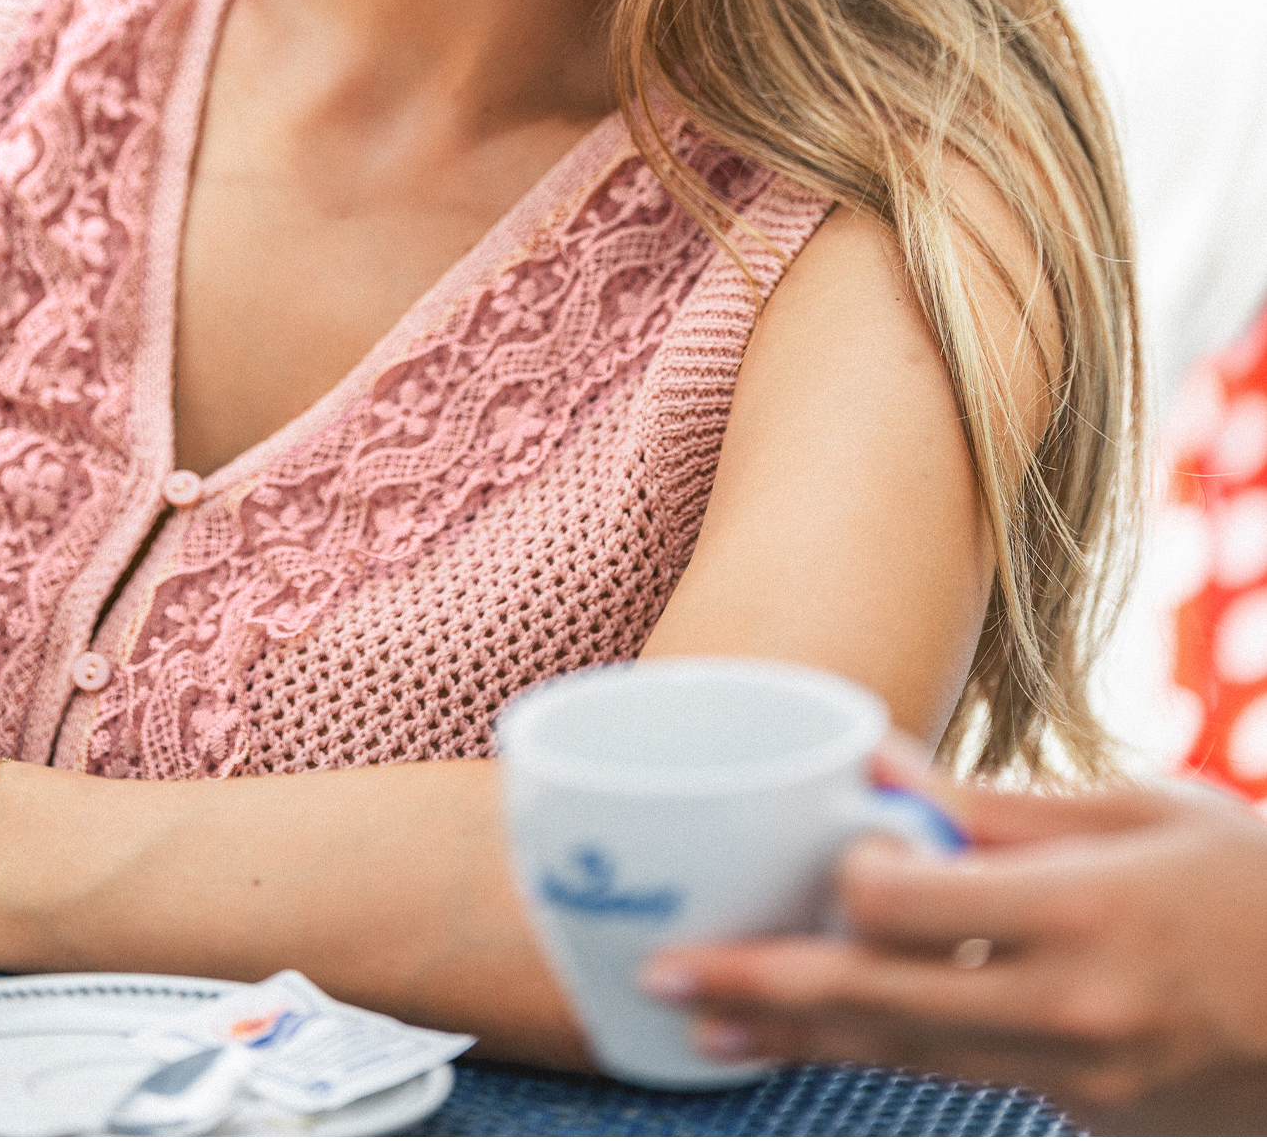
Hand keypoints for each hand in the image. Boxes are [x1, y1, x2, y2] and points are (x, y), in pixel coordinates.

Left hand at [641, 737, 1266, 1133]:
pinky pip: (969, 1073)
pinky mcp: (1086, 1115)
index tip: (821, 849)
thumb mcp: (1139, 811)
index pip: (906, 909)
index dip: (845, 880)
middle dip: (761, 989)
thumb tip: (871, 767)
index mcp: (1080, 914)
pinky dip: (894, 1044)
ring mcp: (1077, 1082)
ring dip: (799, 1034)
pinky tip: (830, 1021)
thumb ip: (996, 805)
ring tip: (706, 1021)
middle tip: (664, 975)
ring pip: (905, 1058)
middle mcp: (1067, 1012)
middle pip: (876, 1007)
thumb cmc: (1252, 886)